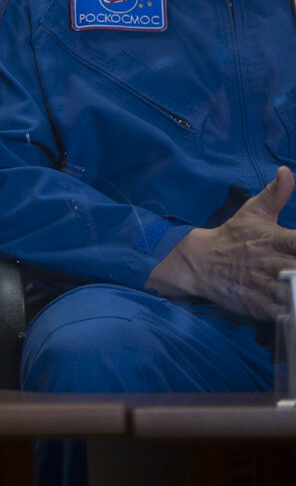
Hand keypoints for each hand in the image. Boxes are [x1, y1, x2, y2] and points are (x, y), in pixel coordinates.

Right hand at [146, 166, 295, 320]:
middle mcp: (272, 264)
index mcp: (274, 239)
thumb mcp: (252, 212)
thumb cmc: (232, 236)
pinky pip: (283, 314)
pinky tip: (295, 309)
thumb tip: (287, 171)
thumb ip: (275, 194)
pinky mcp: (258, 306)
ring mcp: (264, 287)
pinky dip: (292, 313)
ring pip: (294, 294)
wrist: (198, 262)